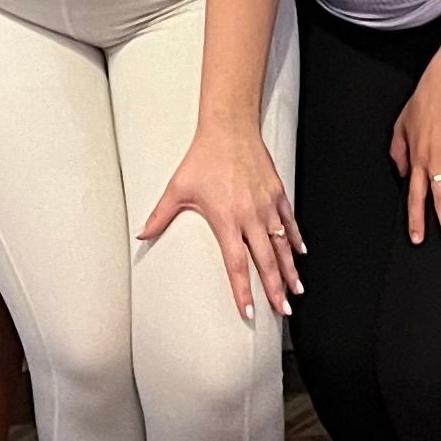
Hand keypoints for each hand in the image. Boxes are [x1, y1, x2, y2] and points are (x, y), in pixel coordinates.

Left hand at [138, 118, 302, 317]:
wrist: (230, 129)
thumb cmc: (204, 157)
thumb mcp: (178, 188)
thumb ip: (160, 216)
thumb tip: (140, 235)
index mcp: (226, 220)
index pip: (236, 264)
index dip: (243, 290)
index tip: (248, 311)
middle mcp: (250, 216)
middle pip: (265, 261)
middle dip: (275, 288)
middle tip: (283, 310)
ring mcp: (267, 205)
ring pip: (282, 245)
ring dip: (290, 269)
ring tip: (296, 290)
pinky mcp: (277, 193)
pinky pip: (290, 222)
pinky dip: (295, 239)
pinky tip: (300, 253)